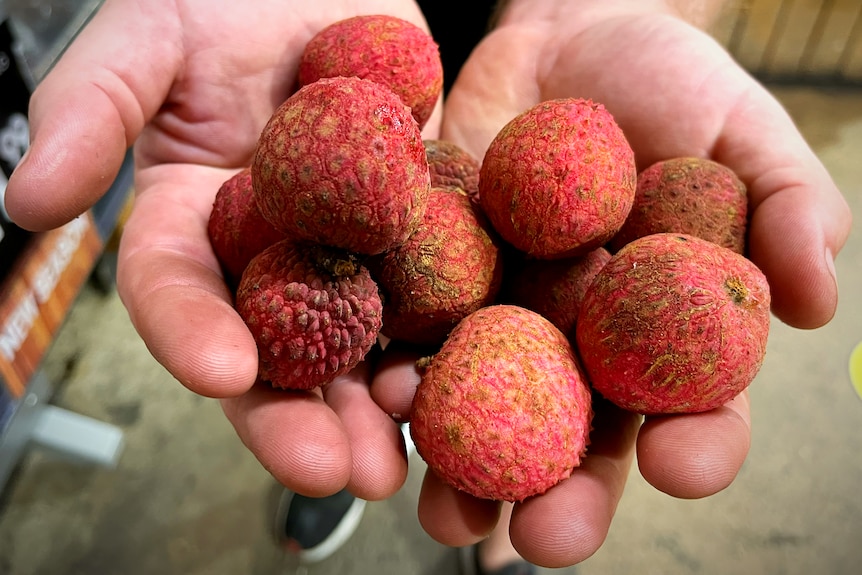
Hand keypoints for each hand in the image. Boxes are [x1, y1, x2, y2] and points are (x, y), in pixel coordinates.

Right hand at [4, 0, 439, 499]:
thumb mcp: (149, 37)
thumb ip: (90, 107)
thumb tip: (27, 198)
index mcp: (192, 220)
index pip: (177, 291)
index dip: (191, 333)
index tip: (220, 371)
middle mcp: (266, 255)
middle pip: (273, 350)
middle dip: (297, 416)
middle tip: (334, 473)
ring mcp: (345, 252)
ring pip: (355, 344)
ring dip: (376, 407)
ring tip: (400, 460)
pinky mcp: (415, 234)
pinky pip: (430, 292)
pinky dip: (443, 338)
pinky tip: (464, 377)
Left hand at [373, 0, 852, 566]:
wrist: (565, 41)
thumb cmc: (668, 85)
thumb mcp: (743, 130)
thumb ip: (788, 205)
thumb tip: (816, 300)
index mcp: (666, 328)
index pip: (692, 405)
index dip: (694, 443)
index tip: (679, 465)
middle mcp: (583, 342)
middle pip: (578, 437)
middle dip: (560, 493)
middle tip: (539, 540)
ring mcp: (507, 318)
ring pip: (489, 412)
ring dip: (463, 467)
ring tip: (443, 511)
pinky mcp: (440, 281)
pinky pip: (419, 336)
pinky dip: (400, 373)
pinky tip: (386, 398)